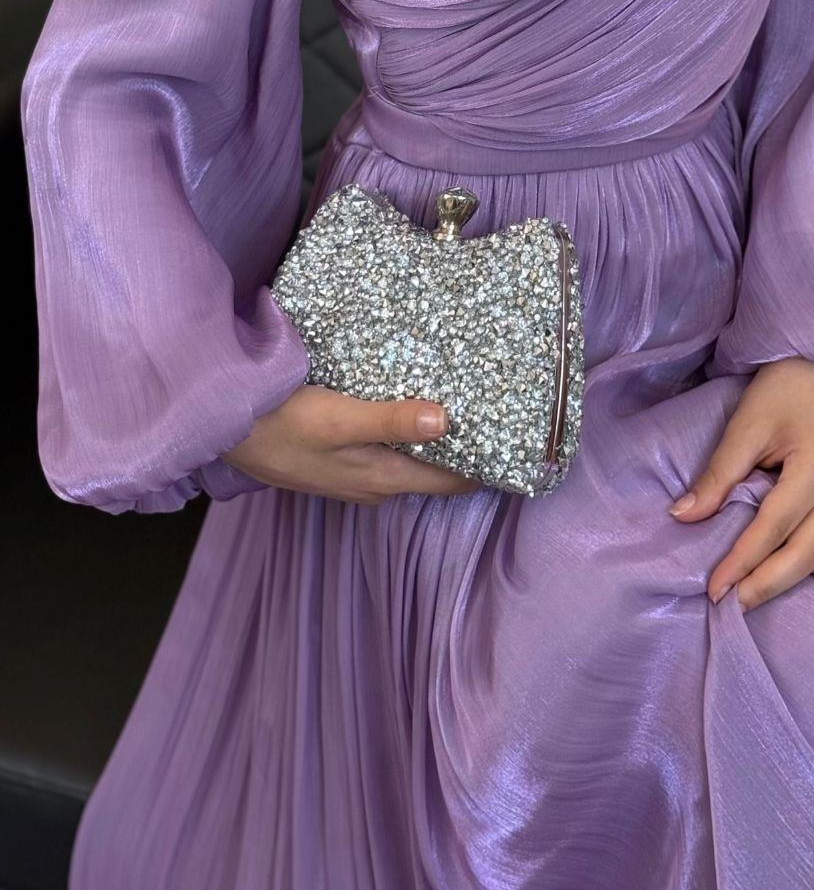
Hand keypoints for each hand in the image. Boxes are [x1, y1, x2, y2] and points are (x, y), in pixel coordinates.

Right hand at [221, 384, 480, 503]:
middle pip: (436, 473)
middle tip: (499, 411)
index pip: (454, 482)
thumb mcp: (339, 419)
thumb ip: (392, 422)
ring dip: (436, 441)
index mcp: (384, 479)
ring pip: (411, 462)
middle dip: (468, 449)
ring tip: (465, 404)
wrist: (221, 432)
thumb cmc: (280, 423)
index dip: (488, 464)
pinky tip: (408, 407)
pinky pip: (387, 451)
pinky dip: (406, 435)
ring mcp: (354, 475)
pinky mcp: (337, 460)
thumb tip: (448, 421)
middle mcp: (375, 485)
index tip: (517, 437)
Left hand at [669, 358, 813, 610]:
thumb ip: (717, 476)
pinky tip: (803, 564)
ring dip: (805, 578)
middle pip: (806, 557)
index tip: (714, 589)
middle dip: (766, 585)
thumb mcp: (743, 429)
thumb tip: (682, 517)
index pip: (773, 528)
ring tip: (767, 576)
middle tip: (731, 602)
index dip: (742, 562)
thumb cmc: (778, 397)